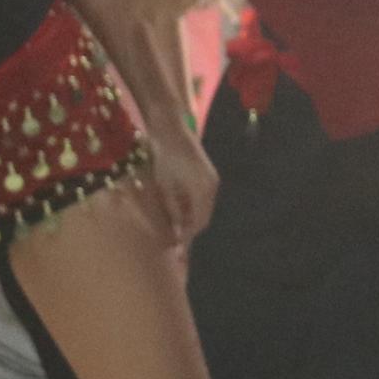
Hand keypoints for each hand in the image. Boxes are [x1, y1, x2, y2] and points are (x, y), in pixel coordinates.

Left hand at [144, 129, 218, 245]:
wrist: (171, 130)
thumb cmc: (165, 158)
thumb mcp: (165, 187)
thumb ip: (173, 211)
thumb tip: (176, 232)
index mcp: (204, 192)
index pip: (199, 223)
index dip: (188, 237)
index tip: (176, 248)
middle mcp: (213, 187)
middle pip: (204, 216)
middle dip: (190, 229)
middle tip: (175, 242)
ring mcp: (212, 179)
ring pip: (203, 207)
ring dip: (191, 218)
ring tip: (175, 228)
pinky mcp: (207, 173)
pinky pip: (202, 197)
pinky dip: (192, 206)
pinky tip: (179, 210)